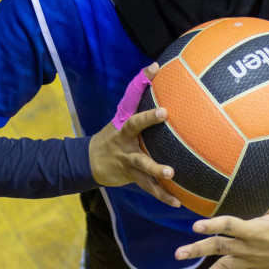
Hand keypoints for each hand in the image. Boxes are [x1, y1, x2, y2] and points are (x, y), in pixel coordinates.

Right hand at [90, 63, 179, 206]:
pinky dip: (163, 196)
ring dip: (158, 177)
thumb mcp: (122, 112)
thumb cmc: (114, 132)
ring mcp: (128, 164)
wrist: (89, 160)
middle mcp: (126, 148)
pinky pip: (149, 188)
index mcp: (124, 130)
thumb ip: (137, 90)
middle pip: (138, 157)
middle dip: (153, 161)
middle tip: (170, 165)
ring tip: (173, 178)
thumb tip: (155, 65)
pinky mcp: (132, 178)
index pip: (135, 121)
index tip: (165, 112)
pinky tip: (179, 203)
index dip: (148, 117)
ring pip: (143, 173)